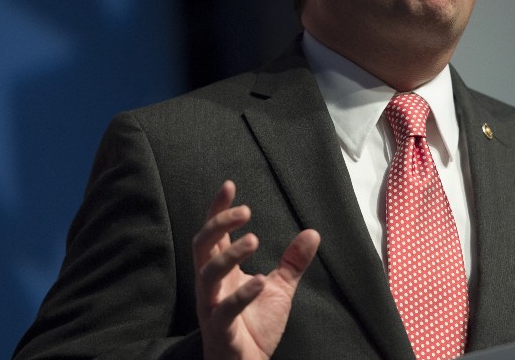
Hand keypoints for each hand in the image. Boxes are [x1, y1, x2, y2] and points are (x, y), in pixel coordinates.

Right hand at [193, 180, 319, 358]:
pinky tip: (260, 280)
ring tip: (252, 238)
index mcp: (223, 272)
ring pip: (207, 273)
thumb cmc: (254, 326)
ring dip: (229, 253)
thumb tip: (313, 232)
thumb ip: (292, 261)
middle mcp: (212, 285)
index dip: (218, 209)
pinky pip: (225, 309)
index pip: (213, 233)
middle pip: (201, 245)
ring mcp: (213, 306)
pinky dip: (242, 293)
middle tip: (246, 210)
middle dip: (219, 223)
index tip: (229, 185)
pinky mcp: (221, 329)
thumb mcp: (280, 288)